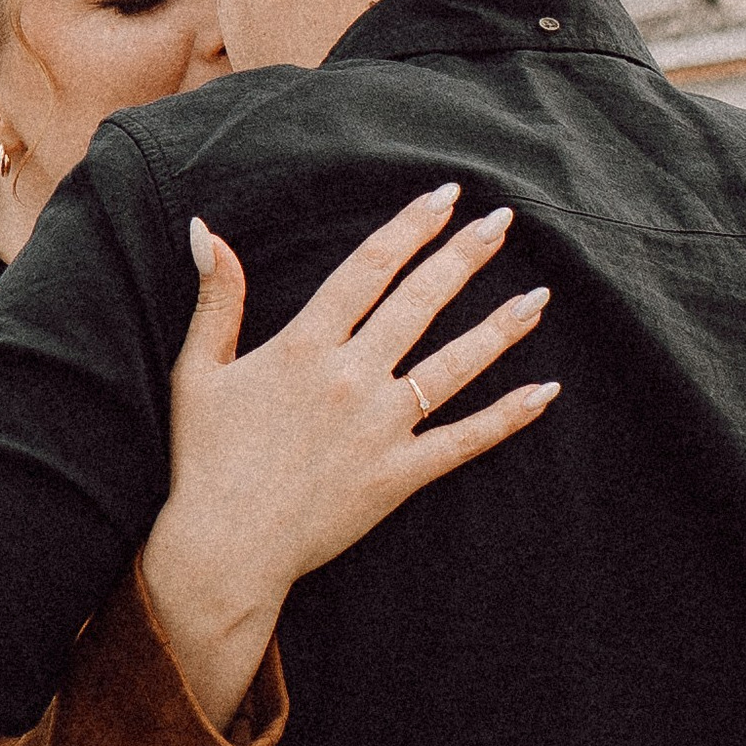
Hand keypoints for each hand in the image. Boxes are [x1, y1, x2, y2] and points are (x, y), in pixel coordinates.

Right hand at [140, 182, 558, 728]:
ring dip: (501, 327)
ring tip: (539, 296)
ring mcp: (381, 427)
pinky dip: (509, 415)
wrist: (224, 548)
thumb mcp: (199, 370)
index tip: (443, 198)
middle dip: (464, 256)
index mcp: (304, 346)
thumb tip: (205, 231)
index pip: (369, 268)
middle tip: (501, 220)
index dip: (409, 228)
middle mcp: (351, 377)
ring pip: (455, 365)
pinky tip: (546, 390)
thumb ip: (216, 298)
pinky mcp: (400, 474)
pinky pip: (466, 439)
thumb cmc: (205, 460)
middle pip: (420, 302)